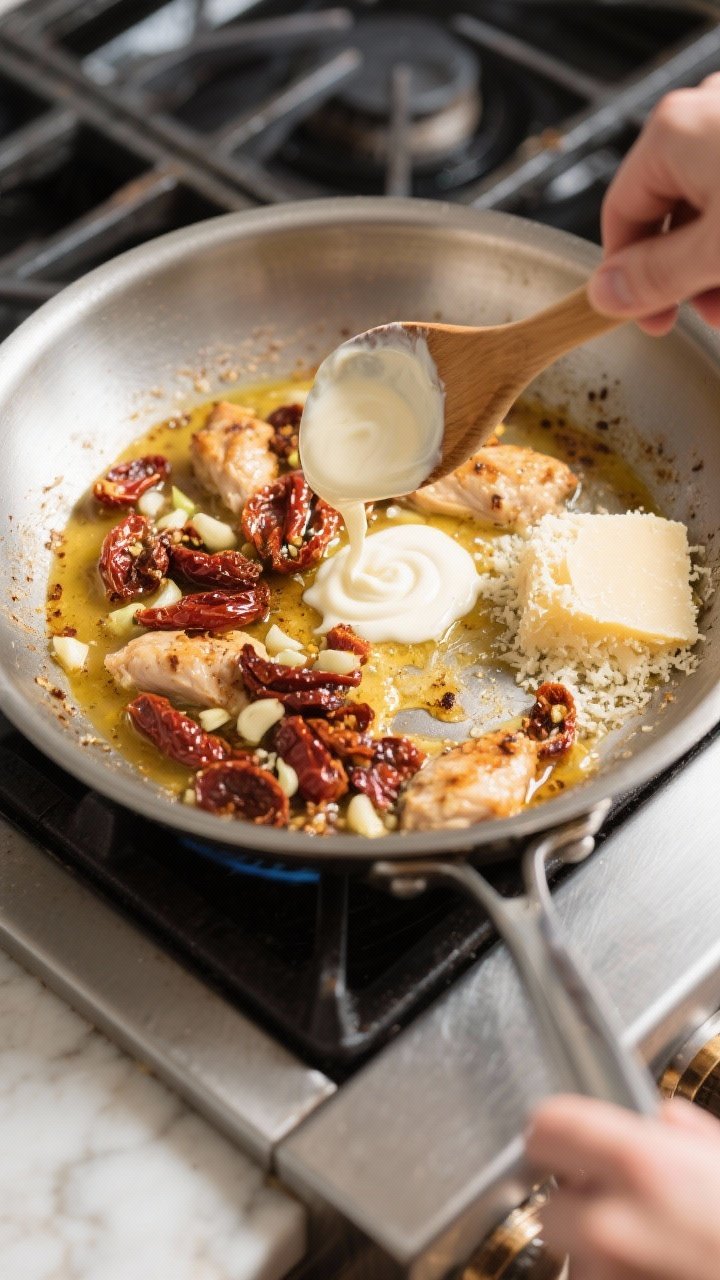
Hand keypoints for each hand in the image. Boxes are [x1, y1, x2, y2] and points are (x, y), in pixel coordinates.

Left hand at [526, 1094, 719, 1279]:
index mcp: (642, 1165)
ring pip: (576, 1261)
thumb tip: (668, 1123)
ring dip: (600, 1256)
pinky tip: (657, 1273)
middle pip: (553, 1203)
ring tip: (654, 1252)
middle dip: (581, 1205)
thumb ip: (692, 1137)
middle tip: (622, 1205)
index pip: (549, 1127)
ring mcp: (614, 1278)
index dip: (556, 1130)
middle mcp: (614, 1224)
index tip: (559, 1138)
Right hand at [587, 74, 719, 334]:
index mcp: (672, 134)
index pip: (619, 217)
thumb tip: (606, 295)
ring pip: (709, 204)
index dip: (627, 278)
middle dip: (685, 273)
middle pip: (669, 213)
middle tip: (703, 313)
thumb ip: (656, 277)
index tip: (644, 318)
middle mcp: (705, 113)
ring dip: (715, 260)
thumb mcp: (717, 251)